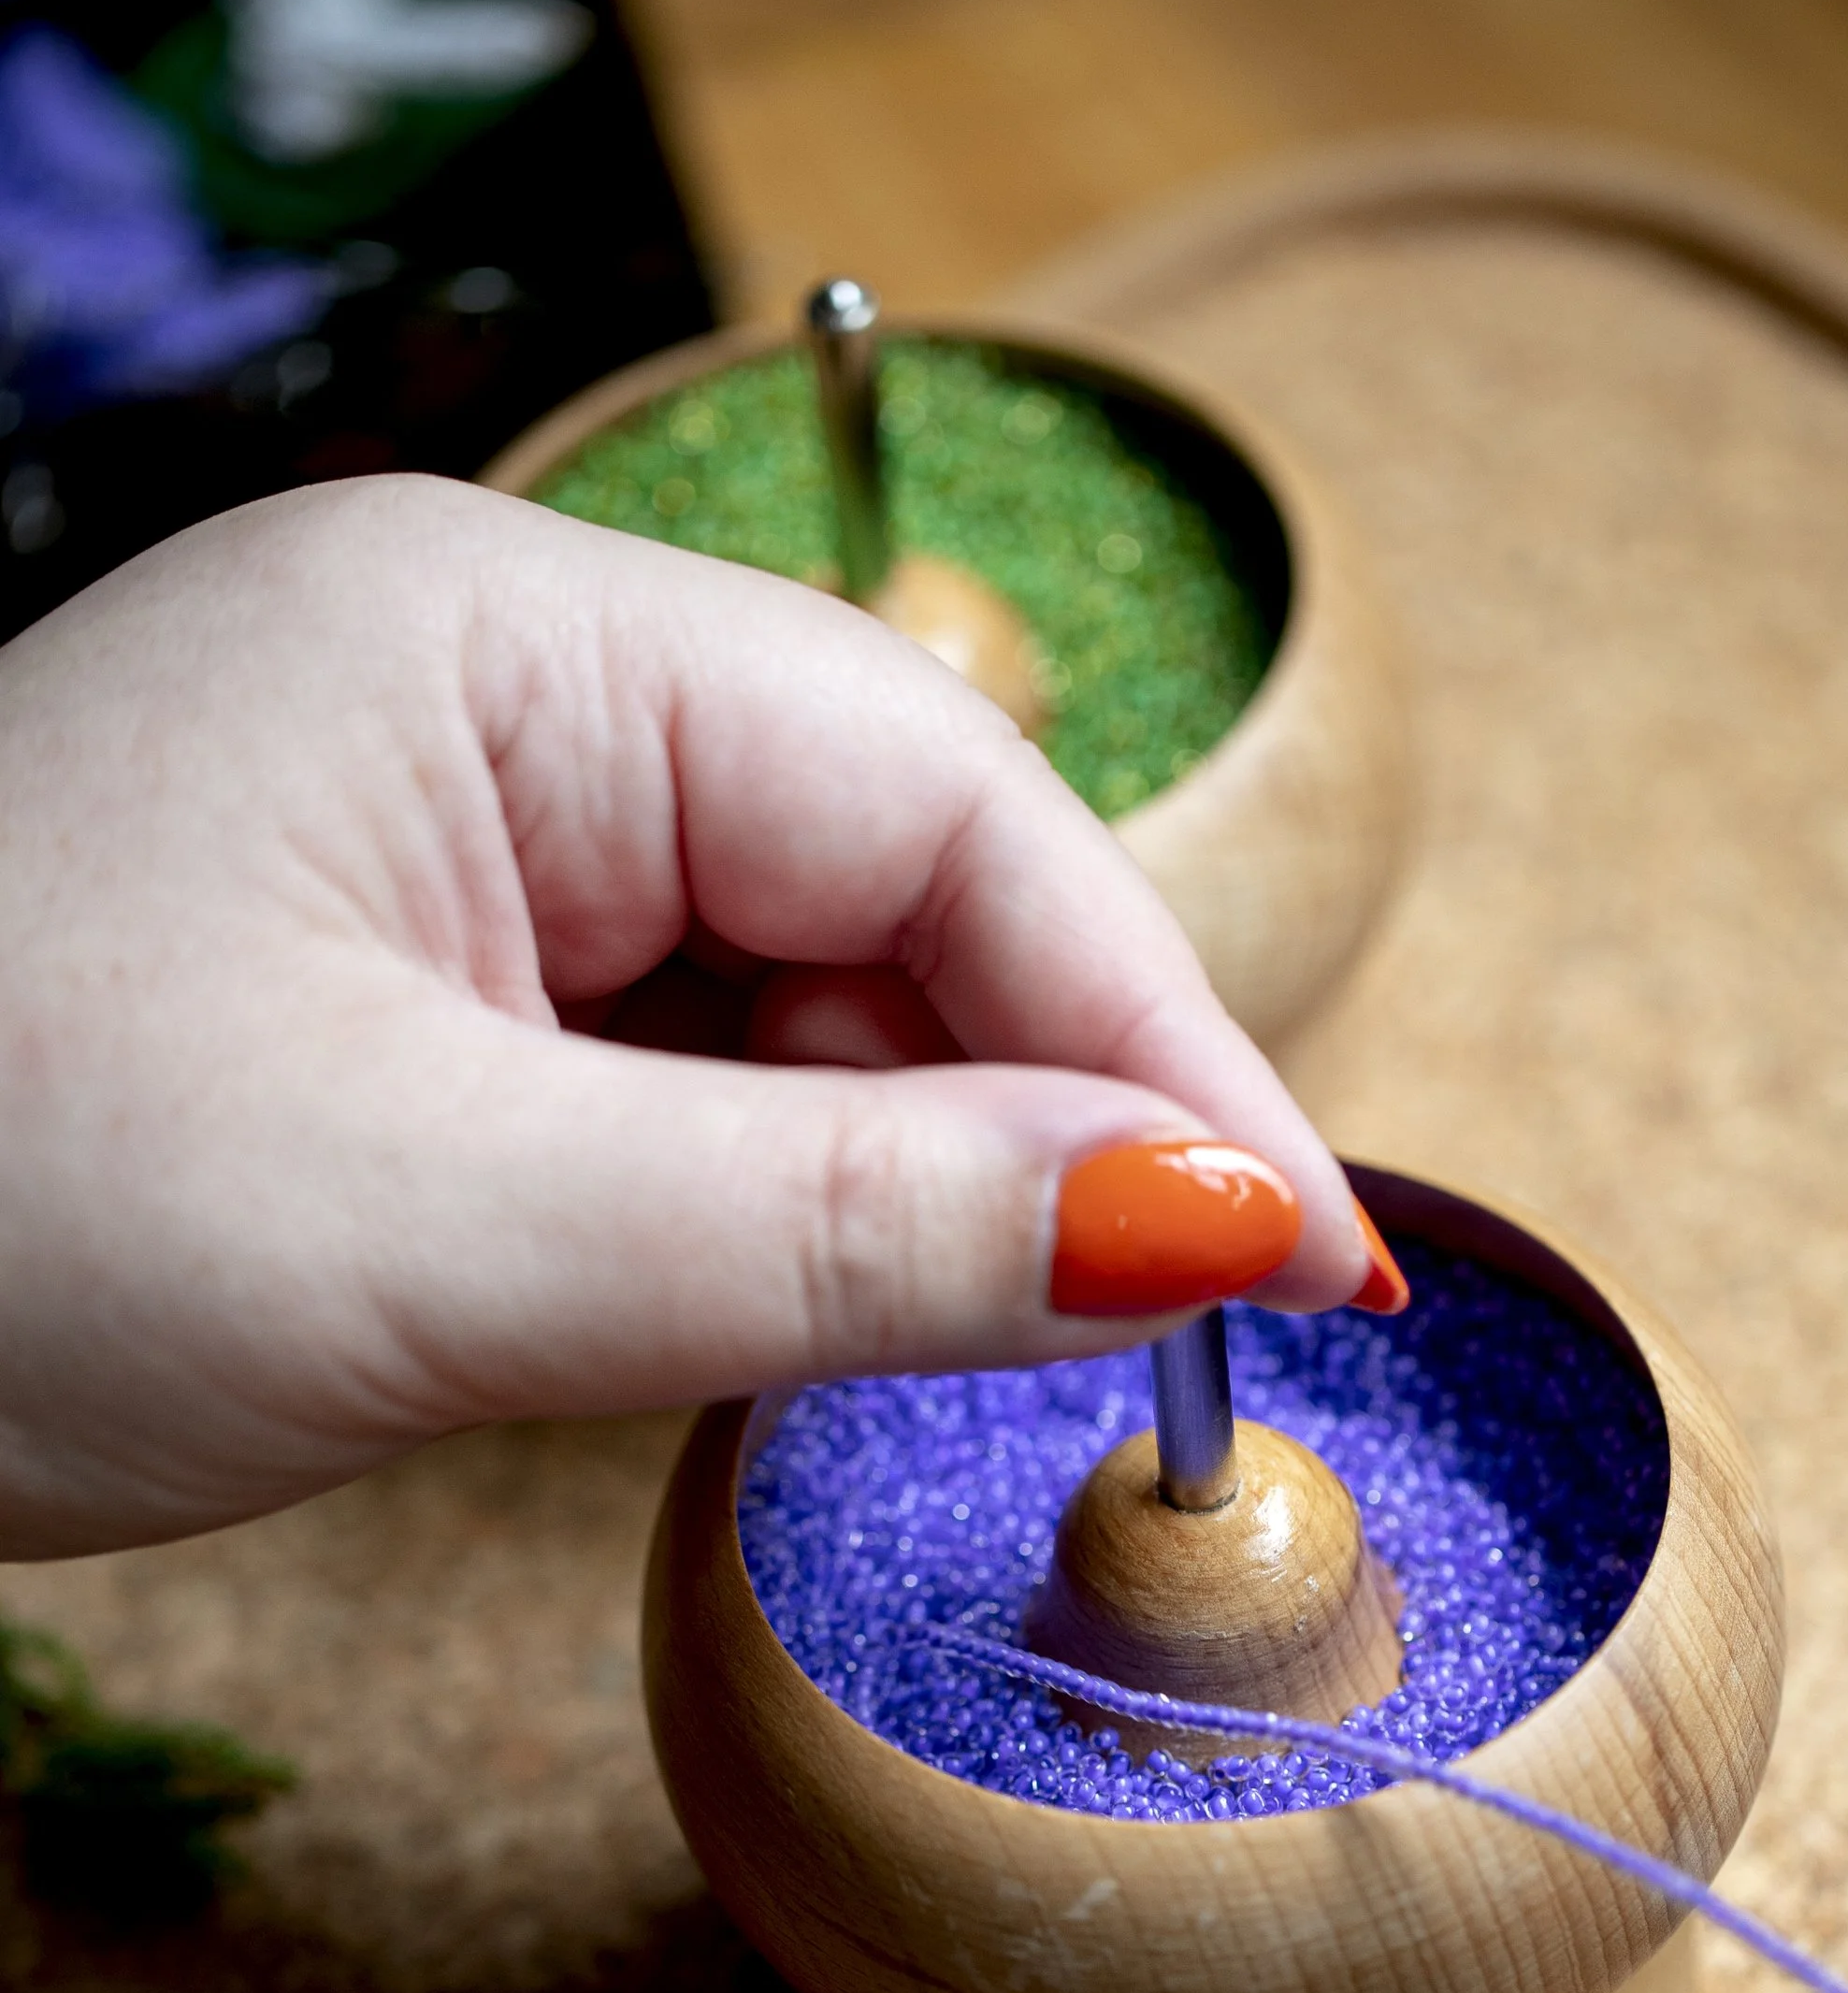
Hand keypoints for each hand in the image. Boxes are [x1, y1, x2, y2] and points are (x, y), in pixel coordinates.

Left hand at [0, 477, 1371, 1554]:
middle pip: (888, 885)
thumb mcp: (451, 1231)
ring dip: (905, 1178)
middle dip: (1038, 1114)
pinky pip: (671, 1073)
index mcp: (494, 635)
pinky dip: (765, 1206)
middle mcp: (483, 697)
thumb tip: (1209, 1225)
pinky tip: (799, 1318)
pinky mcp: (399, 987)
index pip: (939, 801)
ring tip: (982, 1357)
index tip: (1303, 1249)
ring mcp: (436, 842)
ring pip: (792, 995)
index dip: (1152, 1030)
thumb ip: (853, 1229)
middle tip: (1167, 1352)